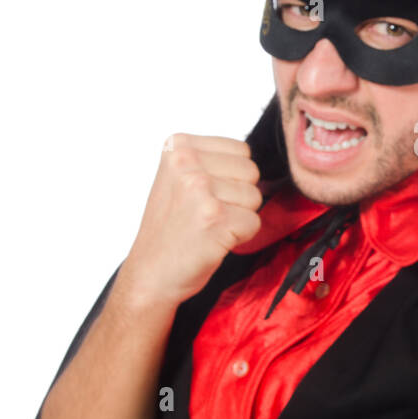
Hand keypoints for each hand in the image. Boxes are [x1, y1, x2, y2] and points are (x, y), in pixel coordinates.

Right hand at [116, 133, 262, 306]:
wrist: (150, 273)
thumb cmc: (171, 229)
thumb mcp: (180, 178)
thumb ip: (215, 162)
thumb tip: (267, 167)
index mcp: (178, 145)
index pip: (241, 150)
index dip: (231, 178)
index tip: (202, 196)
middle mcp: (186, 161)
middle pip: (251, 171)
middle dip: (238, 197)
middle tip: (206, 214)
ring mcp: (200, 188)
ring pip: (255, 197)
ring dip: (238, 217)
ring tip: (208, 227)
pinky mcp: (215, 217)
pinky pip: (254, 222)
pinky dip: (240, 236)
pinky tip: (212, 240)